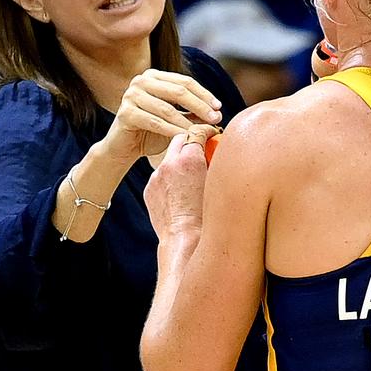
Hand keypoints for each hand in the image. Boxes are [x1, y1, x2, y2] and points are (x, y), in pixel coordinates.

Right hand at [102, 69, 222, 163]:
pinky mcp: (125, 112)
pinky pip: (154, 122)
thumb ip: (191, 113)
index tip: (219, 108)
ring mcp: (131, 95)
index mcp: (154, 76)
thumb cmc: (150, 132)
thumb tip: (217, 112)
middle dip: (200, 106)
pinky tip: (184, 138)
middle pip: (178, 91)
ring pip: (167, 108)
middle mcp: (141, 81)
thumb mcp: (175, 120)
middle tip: (215, 119)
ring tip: (201, 132)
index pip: (185, 82)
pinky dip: (171, 130)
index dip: (204, 95)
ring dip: (187, 122)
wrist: (123, 148)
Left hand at [144, 128, 215, 251]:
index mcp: (189, 159)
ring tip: (192, 176)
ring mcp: (156, 176)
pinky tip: (180, 192)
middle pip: (179, 139)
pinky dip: (170, 178)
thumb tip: (221, 151)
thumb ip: (217, 162)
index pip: (196, 131)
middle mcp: (170, 164)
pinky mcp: (149, 189)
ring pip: (169, 158)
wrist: (185, 239)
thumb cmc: (208, 216)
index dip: (206, 130)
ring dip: (179, 161)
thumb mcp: (219, 183)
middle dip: (190, 141)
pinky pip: (161, 176)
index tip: (213, 133)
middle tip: (203, 149)